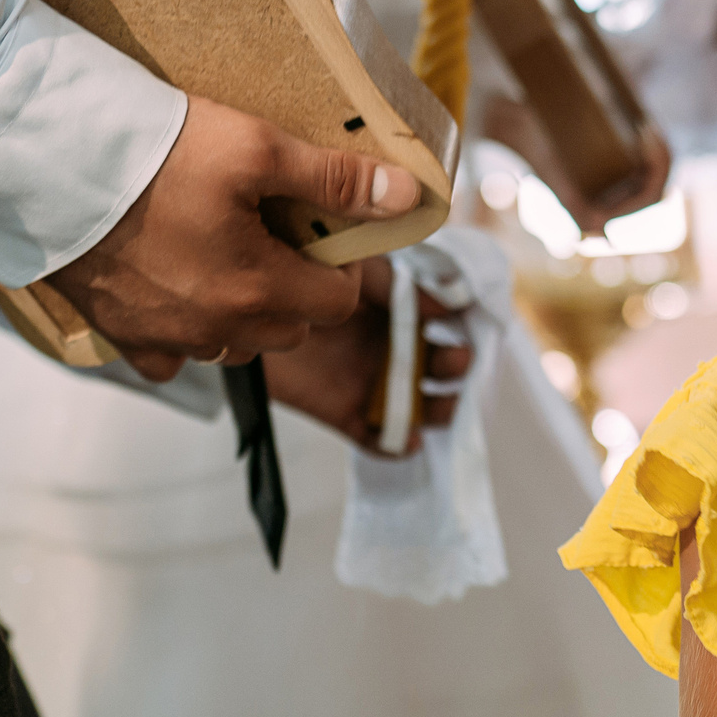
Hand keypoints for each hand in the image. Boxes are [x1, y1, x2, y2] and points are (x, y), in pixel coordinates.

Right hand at [42, 94, 420, 380]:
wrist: (46, 161)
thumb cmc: (155, 150)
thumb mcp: (257, 147)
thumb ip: (336, 180)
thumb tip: (407, 197)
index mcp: (259, 290)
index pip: (337, 303)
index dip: (338, 267)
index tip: (317, 231)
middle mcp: (216, 330)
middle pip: (290, 328)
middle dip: (295, 289)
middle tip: (270, 234)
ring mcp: (166, 340)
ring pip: (234, 344)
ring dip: (243, 310)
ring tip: (222, 251)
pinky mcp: (121, 337)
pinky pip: (174, 355)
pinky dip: (184, 329)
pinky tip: (174, 284)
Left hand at [256, 257, 475, 451]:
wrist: (245, 305)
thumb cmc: (298, 274)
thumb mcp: (355, 270)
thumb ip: (400, 286)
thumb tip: (449, 306)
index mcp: (397, 313)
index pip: (443, 326)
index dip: (461, 327)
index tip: (471, 323)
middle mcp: (389, 350)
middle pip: (439, 369)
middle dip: (453, 367)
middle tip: (455, 358)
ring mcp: (368, 382)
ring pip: (417, 406)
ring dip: (436, 410)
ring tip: (439, 405)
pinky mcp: (342, 411)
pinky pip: (375, 438)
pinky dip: (394, 446)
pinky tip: (405, 441)